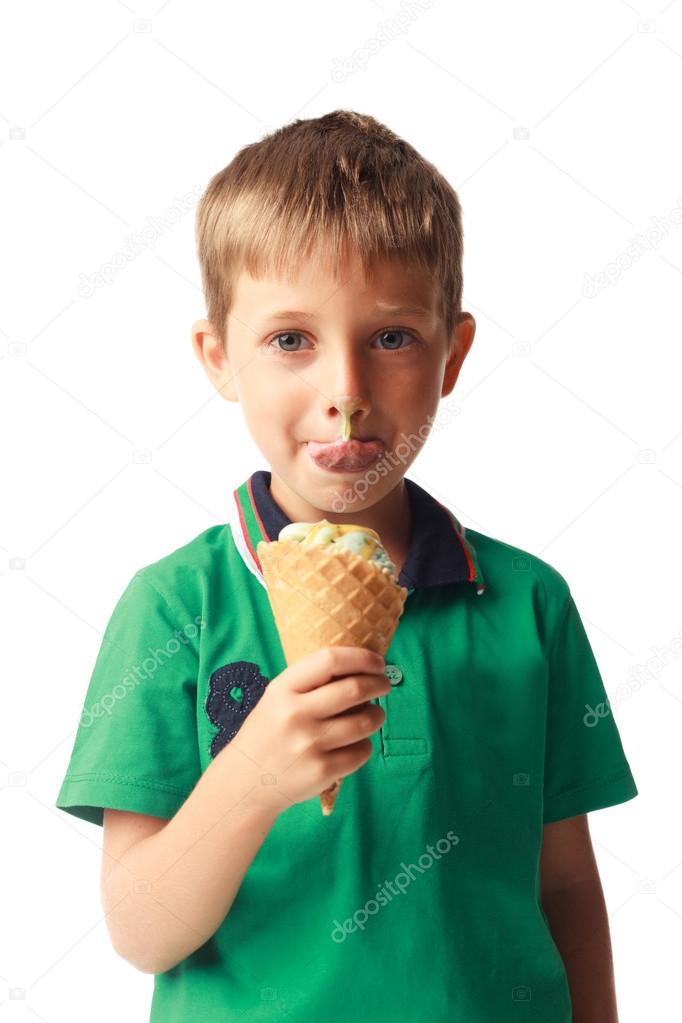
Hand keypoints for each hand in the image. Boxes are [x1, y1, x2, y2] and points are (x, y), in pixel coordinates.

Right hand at [227, 645, 390, 811]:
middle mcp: (295, 714)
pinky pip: (362, 751)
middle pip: (354, 689)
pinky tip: (356, 743)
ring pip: (364, 722)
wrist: (244, 782)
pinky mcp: (322, 771)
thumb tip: (360, 668)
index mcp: (282, 689)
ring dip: (377, 715)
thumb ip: (310, 683)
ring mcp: (309, 744)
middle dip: (379, 684)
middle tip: (384, 685)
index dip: (361, 657)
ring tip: (374, 715)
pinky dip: (365, 745)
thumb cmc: (268, 733)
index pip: (329, 660)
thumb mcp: (276, 698)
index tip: (377, 662)